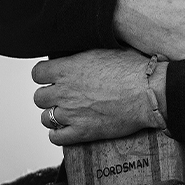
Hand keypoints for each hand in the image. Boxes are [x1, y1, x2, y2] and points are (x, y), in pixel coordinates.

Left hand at [32, 49, 163, 145]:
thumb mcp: (106, 48)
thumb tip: (82, 46)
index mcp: (69, 68)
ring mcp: (72, 113)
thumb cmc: (132, 68)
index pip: (37, 73)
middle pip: (39, 97)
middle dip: (49, 95)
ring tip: (68, 110)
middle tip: (63, 93)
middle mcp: (65, 91)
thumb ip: (85, 52)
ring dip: (54, 114)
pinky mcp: (82, 132)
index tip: (53, 75)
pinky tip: (69, 127)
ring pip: (45, 118)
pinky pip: (56, 137)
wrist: (147, 91)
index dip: (45, 74)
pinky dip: (59, 133)